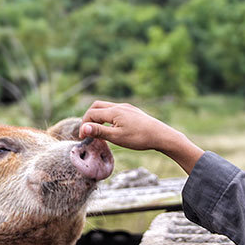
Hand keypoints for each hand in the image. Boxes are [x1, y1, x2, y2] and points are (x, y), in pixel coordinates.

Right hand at [80, 100, 203, 172]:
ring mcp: (127, 108)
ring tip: (98, 131)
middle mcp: (119, 106)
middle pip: (97, 106)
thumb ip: (99, 131)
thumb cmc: (139, 138)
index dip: (84, 125)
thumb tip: (83, 128)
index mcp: (114, 111)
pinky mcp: (133, 112)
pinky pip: (115, 110)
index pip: (91, 114)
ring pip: (106, 107)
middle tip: (88, 131)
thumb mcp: (117, 137)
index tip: (83, 138)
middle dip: (89, 117)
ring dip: (98, 117)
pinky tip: (112, 128)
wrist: (161, 135)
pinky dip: (108, 117)